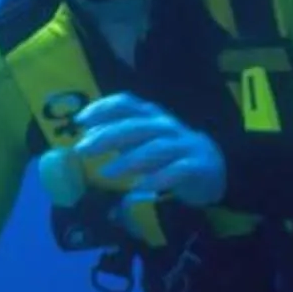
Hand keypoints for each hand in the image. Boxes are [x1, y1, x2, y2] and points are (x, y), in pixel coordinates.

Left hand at [67, 94, 224, 207]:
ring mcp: (183, 144)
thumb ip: (118, 138)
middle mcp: (166, 126)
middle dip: (107, 136)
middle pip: (135, 126)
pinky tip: (140, 188)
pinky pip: (177, 170)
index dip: (103, 107)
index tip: (80, 121)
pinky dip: (158, 178)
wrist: (212, 168)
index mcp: (150, 116)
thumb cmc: (167, 154)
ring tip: (106, 173)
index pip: (126, 103)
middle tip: (82, 150)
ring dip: (128, 160)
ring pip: (155, 147)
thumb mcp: (141, 142)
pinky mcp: (197, 165)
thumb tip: (86, 139)